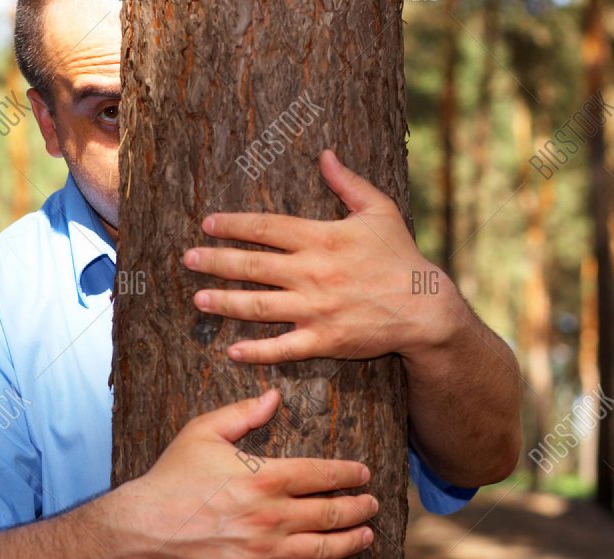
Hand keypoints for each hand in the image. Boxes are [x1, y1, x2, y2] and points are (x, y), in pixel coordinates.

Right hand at [123, 389, 378, 558]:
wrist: (146, 524)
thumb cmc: (173, 475)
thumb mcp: (203, 431)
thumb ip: (242, 413)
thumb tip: (274, 396)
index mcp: (265, 476)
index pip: (322, 474)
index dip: (348, 473)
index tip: (364, 473)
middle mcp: (273, 514)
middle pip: (331, 512)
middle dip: (359, 508)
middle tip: (373, 505)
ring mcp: (265, 548)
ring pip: (322, 548)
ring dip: (350, 542)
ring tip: (367, 537)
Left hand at [182, 149, 463, 363]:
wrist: (426, 308)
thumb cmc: (401, 256)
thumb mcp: (380, 210)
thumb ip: (347, 183)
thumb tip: (325, 153)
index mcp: (322, 238)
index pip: (266, 228)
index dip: (233, 225)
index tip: (208, 224)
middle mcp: (312, 272)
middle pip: (252, 266)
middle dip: (216, 261)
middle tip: (188, 259)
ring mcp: (316, 309)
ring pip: (259, 306)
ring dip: (224, 303)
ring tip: (198, 299)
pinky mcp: (324, 340)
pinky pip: (283, 348)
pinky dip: (256, 351)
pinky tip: (232, 349)